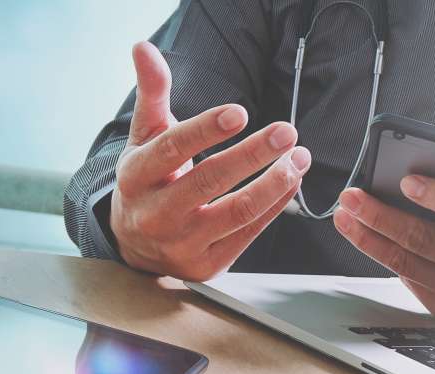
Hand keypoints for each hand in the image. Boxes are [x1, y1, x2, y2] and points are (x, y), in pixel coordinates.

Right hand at [109, 42, 311, 281]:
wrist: (135, 247)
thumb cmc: (147, 183)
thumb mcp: (144, 139)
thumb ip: (152, 93)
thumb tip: (143, 48)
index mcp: (137, 177)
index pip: (173, 149)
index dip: (207, 129)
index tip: (241, 112)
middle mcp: (157, 214)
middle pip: (210, 180)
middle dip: (253, 155)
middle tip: (286, 132)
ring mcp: (183, 243)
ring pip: (238, 211)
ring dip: (275, 182)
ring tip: (298, 157)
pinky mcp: (208, 264)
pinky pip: (250, 232)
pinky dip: (275, 206)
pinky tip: (290, 182)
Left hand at [334, 166, 434, 322]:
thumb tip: (425, 163)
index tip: (406, 180)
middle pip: (423, 240)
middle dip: (379, 216)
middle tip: (351, 198)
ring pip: (406, 264)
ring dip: (368, 239)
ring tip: (346, 217)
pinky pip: (409, 281)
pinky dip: (386, 258)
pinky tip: (370, 239)